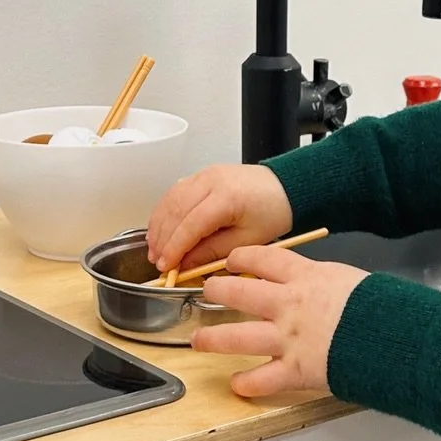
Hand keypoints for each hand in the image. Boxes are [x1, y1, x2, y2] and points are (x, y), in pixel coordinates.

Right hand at [147, 164, 292, 275]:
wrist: (285, 187)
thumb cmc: (273, 211)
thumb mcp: (247, 240)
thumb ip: (214, 252)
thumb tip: (187, 264)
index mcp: (227, 197)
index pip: (191, 225)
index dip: (175, 248)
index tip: (166, 266)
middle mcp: (211, 181)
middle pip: (175, 211)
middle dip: (163, 240)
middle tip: (158, 261)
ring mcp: (204, 174)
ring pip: (170, 200)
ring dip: (159, 226)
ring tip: (155, 249)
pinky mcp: (201, 174)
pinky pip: (175, 192)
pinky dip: (164, 211)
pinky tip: (161, 228)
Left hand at [193, 245, 368, 398]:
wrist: (391, 335)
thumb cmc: (381, 307)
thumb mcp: (349, 280)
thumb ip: (325, 282)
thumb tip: (318, 284)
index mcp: (306, 278)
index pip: (263, 259)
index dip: (242, 257)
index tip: (231, 260)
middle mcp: (289, 305)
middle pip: (239, 292)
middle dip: (217, 290)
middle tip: (208, 291)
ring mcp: (287, 339)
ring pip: (237, 336)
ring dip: (213, 339)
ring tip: (200, 339)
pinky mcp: (295, 370)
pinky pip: (261, 380)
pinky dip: (247, 383)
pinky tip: (238, 383)